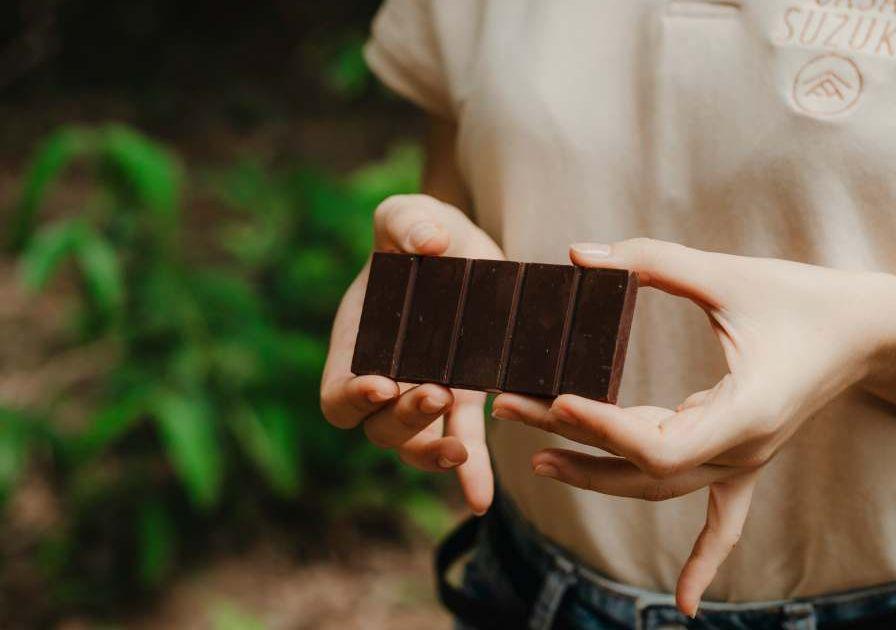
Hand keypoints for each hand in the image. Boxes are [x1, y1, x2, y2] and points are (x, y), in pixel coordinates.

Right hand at [320, 195, 504, 514]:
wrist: (465, 249)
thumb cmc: (422, 231)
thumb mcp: (412, 216)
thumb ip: (408, 222)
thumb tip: (428, 243)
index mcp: (357, 344)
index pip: (336, 393)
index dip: (351, 398)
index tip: (379, 384)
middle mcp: (384, 380)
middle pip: (376, 429)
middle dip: (403, 419)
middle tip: (435, 393)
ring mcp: (424, 397)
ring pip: (414, 447)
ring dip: (433, 454)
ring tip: (459, 449)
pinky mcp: (466, 403)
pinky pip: (463, 447)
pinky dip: (470, 475)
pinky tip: (481, 499)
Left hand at [491, 238, 895, 614]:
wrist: (870, 328)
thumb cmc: (807, 297)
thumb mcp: (730, 275)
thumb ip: (653, 262)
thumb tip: (577, 254)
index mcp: (744, 413)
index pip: (657, 445)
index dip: (602, 428)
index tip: (557, 397)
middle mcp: (744, 450)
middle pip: (642, 468)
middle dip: (572, 442)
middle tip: (511, 408)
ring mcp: (746, 460)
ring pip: (662, 486)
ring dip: (600, 477)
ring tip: (539, 457)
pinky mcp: (747, 455)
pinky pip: (725, 519)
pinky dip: (704, 559)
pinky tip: (685, 604)